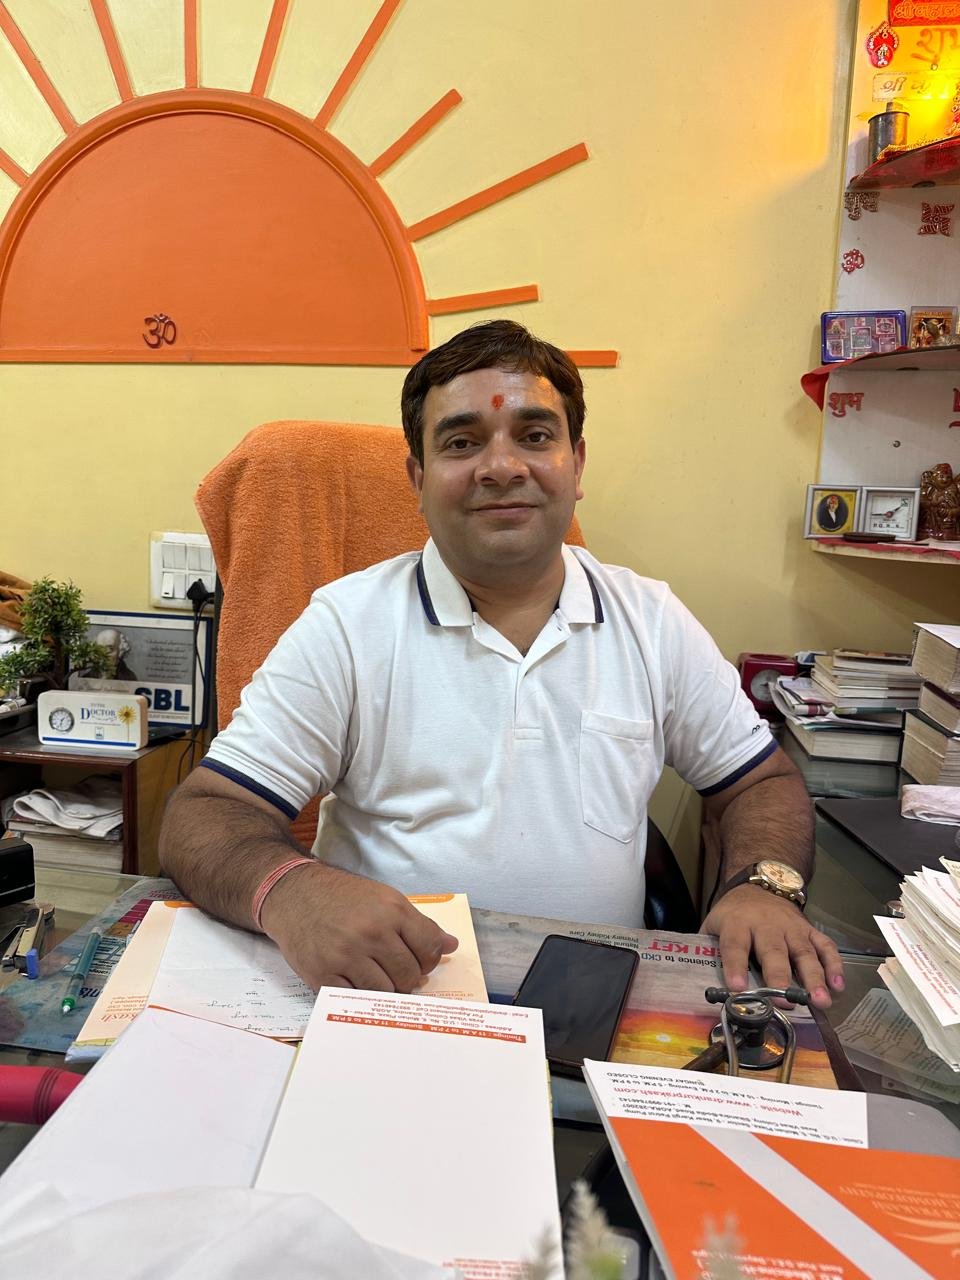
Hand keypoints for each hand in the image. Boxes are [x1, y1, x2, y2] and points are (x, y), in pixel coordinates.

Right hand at [259, 863, 457, 992]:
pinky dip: (360, 996)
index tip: (421, 961)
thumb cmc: (343, 897)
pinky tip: (357, 983)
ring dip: (386, 990)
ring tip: (378, 977)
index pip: (429, 948)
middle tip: (397, 972)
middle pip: (409, 975)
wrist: (294, 895)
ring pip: (384, 992)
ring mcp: (346, 956)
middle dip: (408, 978)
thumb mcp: (386, 899)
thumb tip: (451, 946)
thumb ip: (420, 925)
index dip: (430, 960)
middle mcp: (371, 933)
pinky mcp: (323, 975)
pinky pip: (354, 999)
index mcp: (391, 911)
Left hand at [701, 885, 843, 1008]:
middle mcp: (766, 925)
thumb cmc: (734, 914)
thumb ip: (707, 949)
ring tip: (819, 1001)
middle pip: (773, 951)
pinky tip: (838, 986)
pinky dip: (835, 966)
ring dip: (814, 978)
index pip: (734, 945)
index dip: (734, 966)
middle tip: (787, 1001)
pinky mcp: (810, 930)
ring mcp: (792, 927)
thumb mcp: (713, 924)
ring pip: (804, 952)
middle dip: (780, 977)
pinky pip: (825, 946)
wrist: (760, 885)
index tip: (736, 988)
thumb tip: (698, 982)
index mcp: (737, 923)